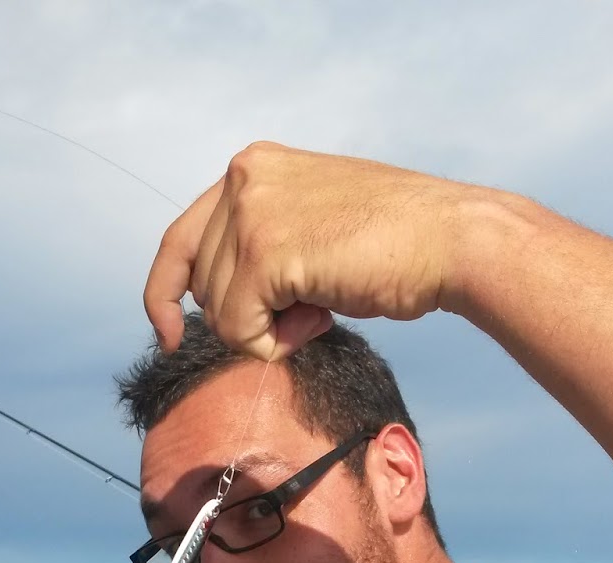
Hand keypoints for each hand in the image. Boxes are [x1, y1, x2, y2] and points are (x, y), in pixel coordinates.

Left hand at [144, 143, 459, 358]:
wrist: (448, 241)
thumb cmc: (395, 244)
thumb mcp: (311, 226)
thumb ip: (261, 246)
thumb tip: (221, 303)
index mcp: (252, 168)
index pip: (179, 239)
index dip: (165, 293)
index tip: (170, 333)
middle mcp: (243, 179)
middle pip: (202, 287)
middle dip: (249, 317)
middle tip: (310, 308)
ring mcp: (252, 212)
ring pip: (219, 312)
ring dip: (268, 332)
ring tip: (321, 306)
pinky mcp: (266, 251)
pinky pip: (239, 330)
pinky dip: (273, 345)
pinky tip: (318, 319)